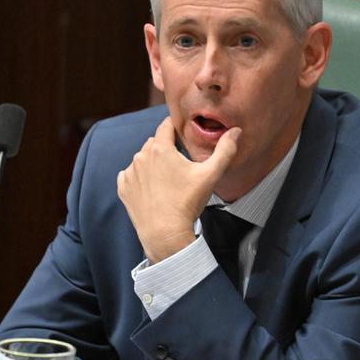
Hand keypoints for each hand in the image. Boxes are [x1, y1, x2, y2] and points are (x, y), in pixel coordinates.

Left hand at [117, 117, 240, 263]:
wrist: (165, 234)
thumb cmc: (187, 203)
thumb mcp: (211, 175)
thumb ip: (225, 150)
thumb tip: (236, 131)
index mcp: (160, 149)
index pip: (165, 125)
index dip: (175, 126)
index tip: (182, 132)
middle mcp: (140, 157)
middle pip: (154, 142)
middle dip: (166, 147)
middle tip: (179, 162)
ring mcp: (130, 173)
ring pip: (142, 159)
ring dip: (153, 163)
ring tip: (167, 179)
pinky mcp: (124, 188)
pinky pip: (131, 175)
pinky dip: (140, 178)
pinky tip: (152, 188)